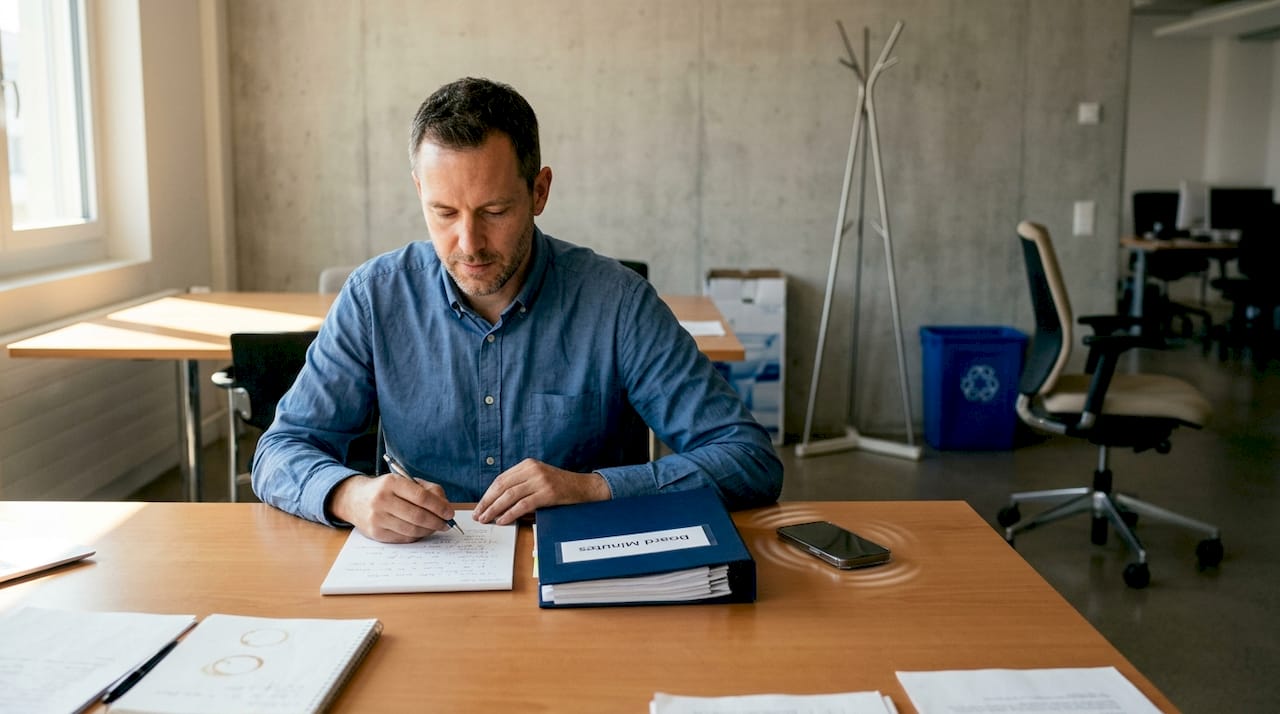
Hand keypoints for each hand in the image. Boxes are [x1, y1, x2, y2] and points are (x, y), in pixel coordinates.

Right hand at [328, 473, 455, 542]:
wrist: (354, 499)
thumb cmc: (386, 490)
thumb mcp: (404, 481)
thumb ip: (428, 490)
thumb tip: (445, 506)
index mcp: (391, 483)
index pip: (421, 497)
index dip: (439, 507)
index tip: (450, 513)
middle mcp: (382, 500)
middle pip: (417, 516)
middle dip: (436, 521)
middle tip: (446, 524)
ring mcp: (377, 518)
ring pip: (411, 529)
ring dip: (428, 530)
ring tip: (436, 527)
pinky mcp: (376, 533)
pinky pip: (403, 538)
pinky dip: (417, 536)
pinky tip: (422, 531)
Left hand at [473, 458, 610, 524]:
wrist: (585, 488)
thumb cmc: (560, 487)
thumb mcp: (539, 479)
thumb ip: (521, 485)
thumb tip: (497, 503)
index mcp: (527, 464)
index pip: (501, 480)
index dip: (487, 494)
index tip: (479, 507)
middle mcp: (532, 469)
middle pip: (502, 487)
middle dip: (487, 503)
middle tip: (478, 515)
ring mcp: (540, 480)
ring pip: (510, 496)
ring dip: (495, 509)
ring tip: (486, 519)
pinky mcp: (547, 493)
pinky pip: (523, 504)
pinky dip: (510, 513)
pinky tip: (503, 520)